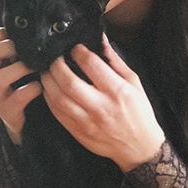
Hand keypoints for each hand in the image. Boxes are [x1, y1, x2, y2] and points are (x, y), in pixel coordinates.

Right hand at [0, 27, 41, 144]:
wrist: (26, 124)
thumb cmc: (25, 89)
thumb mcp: (20, 70)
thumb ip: (23, 54)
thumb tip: (40, 30)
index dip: (4, 34)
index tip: (22, 35)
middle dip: (7, 47)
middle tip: (27, 48)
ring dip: (19, 69)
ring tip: (36, 67)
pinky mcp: (8, 112)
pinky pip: (17, 98)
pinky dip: (30, 90)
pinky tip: (41, 87)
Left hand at [40, 35, 164, 171]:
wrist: (139, 147)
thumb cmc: (139, 112)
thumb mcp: (134, 82)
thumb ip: (115, 61)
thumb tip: (100, 40)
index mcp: (117, 90)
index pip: (91, 64)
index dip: (78, 51)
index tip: (75, 48)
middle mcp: (101, 106)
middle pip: (69, 82)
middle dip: (57, 65)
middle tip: (55, 58)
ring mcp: (87, 121)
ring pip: (58, 98)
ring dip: (48, 81)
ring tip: (48, 72)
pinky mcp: (78, 132)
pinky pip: (57, 113)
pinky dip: (49, 98)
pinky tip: (49, 89)